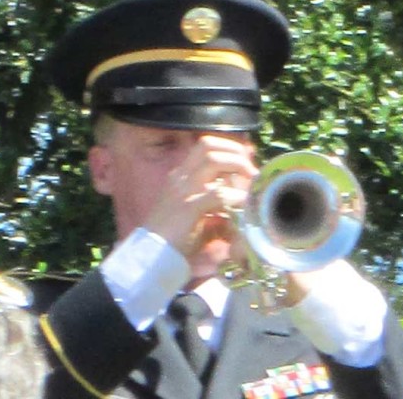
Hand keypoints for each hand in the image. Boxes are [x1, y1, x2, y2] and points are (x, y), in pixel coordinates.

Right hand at [145, 134, 257, 257]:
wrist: (151, 257)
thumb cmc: (175, 240)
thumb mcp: (197, 215)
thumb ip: (216, 205)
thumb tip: (241, 203)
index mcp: (180, 177)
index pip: (204, 147)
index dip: (228, 150)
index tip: (245, 163)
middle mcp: (181, 178)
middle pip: (208, 145)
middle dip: (234, 152)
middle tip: (251, 169)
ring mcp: (183, 190)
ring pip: (213, 159)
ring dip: (238, 165)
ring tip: (252, 181)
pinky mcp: (188, 207)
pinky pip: (218, 193)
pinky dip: (236, 197)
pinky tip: (244, 206)